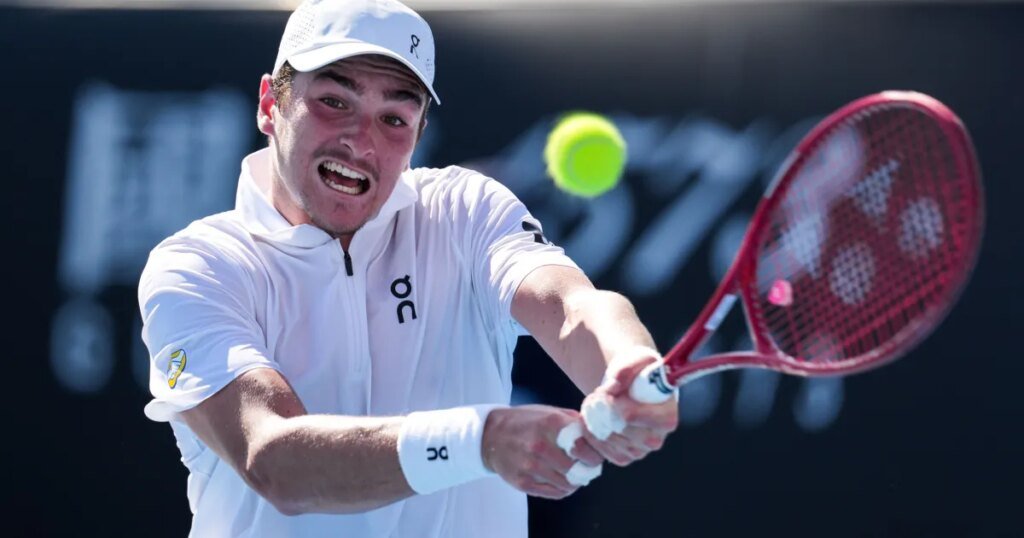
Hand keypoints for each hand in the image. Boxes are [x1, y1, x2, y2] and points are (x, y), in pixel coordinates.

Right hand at [481, 405, 603, 498]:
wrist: (491, 435)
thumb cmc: (526, 422)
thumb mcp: (549, 413)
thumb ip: (574, 422)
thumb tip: (599, 433)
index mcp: (550, 424)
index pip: (584, 446)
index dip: (595, 454)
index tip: (596, 456)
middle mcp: (540, 445)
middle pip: (577, 468)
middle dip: (587, 469)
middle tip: (588, 467)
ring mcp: (530, 465)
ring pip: (568, 484)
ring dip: (576, 481)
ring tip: (576, 475)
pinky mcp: (523, 482)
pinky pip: (554, 493)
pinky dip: (564, 489)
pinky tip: (563, 481)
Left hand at [581, 347, 678, 466]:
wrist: (635, 386)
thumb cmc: (640, 373)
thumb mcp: (638, 360)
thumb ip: (627, 369)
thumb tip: (614, 386)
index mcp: (666, 417)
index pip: (630, 416)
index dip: (612, 403)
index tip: (606, 390)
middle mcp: (656, 438)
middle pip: (617, 430)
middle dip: (600, 411)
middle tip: (595, 396)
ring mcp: (640, 450)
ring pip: (606, 441)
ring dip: (592, 421)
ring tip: (593, 405)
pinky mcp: (624, 457)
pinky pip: (601, 452)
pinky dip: (590, 435)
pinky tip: (591, 420)